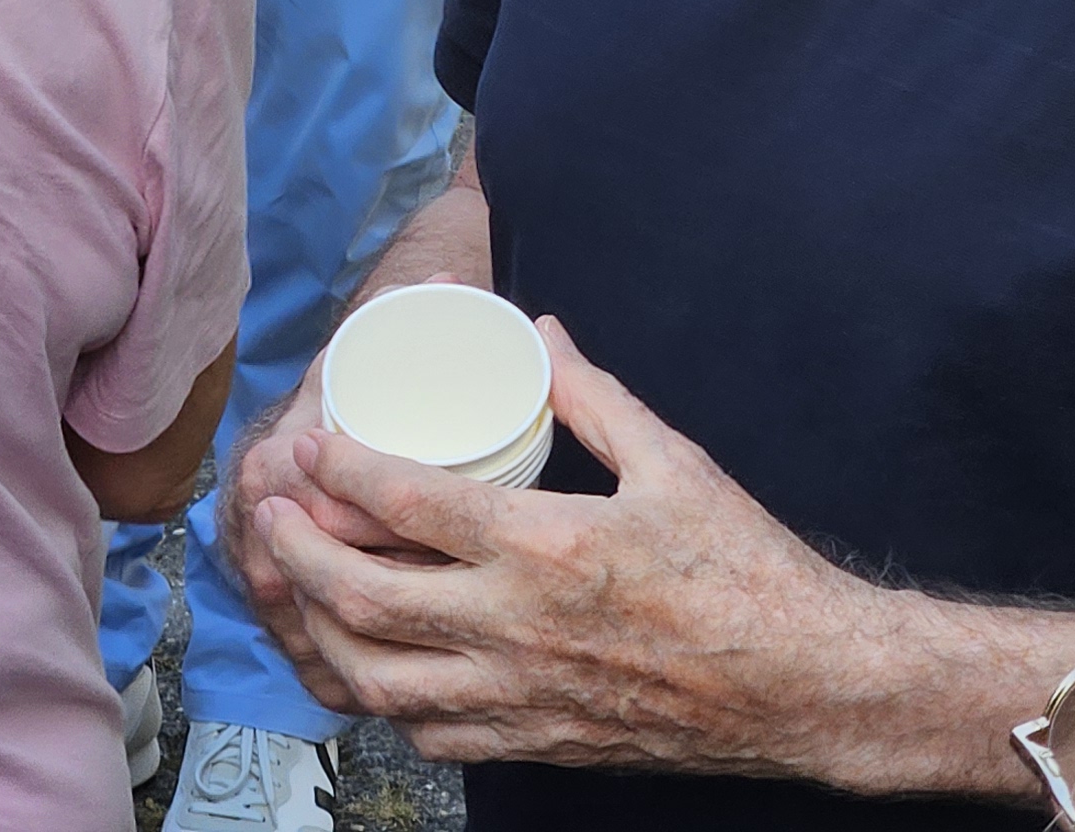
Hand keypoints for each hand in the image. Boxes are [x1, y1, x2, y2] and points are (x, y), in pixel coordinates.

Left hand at [249, 320, 899, 776]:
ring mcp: (522, 697)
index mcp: (547, 546)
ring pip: (380, 679)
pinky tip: (373, 664)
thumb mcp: (674, 460)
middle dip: (296, 550)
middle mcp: (518, 629)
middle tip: (269, 511)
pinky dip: (384, 700)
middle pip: (364, 597)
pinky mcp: (538, 743)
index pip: (407, 504)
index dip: (340, 468)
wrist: (805, 686)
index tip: (310, 443)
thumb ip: (593, 392)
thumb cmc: (746, 572)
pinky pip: (432, 735)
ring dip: (321, 630)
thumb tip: (542, 331)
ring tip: (298, 586)